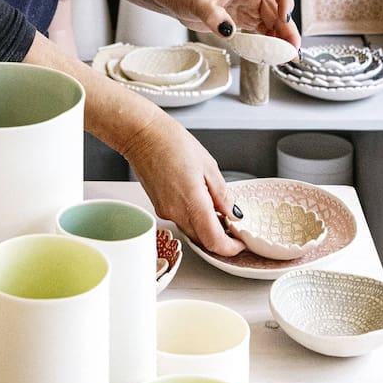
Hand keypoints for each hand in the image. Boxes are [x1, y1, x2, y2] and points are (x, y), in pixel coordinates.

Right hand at [119, 112, 243, 257]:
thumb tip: (232, 212)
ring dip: (207, 229)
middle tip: (234, 228)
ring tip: (218, 211)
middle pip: (203, 241)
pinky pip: (180, 220)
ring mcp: (165, 211)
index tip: (241, 243)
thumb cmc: (171, 142)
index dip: (230, 248)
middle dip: (220, 240)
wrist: (141, 135)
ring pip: (191, 232)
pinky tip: (200, 202)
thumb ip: (222, 193)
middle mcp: (176, 213)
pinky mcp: (159, 206)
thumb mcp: (208, 164)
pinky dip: (194, 219)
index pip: (214, 241)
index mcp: (193, 203)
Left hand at [177, 0, 300, 46]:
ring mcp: (247, 7)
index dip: (286, 0)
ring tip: (287, 56)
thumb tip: (228, 31)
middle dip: (288, 29)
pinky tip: (272, 53)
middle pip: (278, 9)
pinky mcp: (241, 19)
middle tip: (292, 50)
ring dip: (281, 38)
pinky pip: (261, 30)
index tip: (284, 19)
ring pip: (272, 22)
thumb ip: (212, 16)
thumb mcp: (196, 3)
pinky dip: (268, 41)